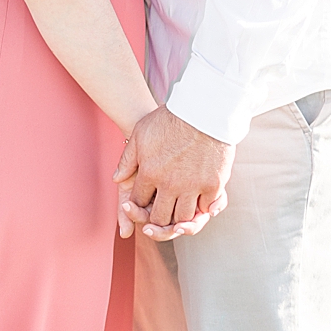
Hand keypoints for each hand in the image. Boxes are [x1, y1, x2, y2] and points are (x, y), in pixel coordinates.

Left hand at [114, 106, 234, 238]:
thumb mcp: (140, 134)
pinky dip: (202, 209)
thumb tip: (117, 179)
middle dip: (156, 221)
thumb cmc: (169, 119)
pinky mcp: (213, 185)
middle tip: (159, 215)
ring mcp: (193, 186)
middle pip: (159, 217)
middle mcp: (170, 184)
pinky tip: (198, 203)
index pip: (138, 202)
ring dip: (179, 219)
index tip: (142, 204)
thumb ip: (127, 159)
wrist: (204, 110)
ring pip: (183, 218)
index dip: (137, 207)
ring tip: (178, 212)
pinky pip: (205, 208)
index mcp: (149, 173)